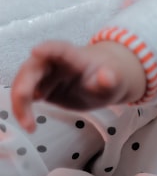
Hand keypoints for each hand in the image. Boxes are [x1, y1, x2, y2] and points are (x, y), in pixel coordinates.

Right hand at [10, 41, 146, 131]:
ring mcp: (45, 75)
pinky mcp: (40, 87)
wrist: (105, 81)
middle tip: (26, 112)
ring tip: (29, 125)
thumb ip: (110, 80)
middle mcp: (54, 62)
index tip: (37, 51)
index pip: (60, 49)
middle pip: (32, 69)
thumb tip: (106, 77)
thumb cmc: (111, 76)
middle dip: (24, 88)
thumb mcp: (116, 81)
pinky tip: (29, 124)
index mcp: (74, 56)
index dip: (48, 49)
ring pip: (23, 83)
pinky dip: (22, 109)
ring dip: (20, 104)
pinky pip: (25, 96)